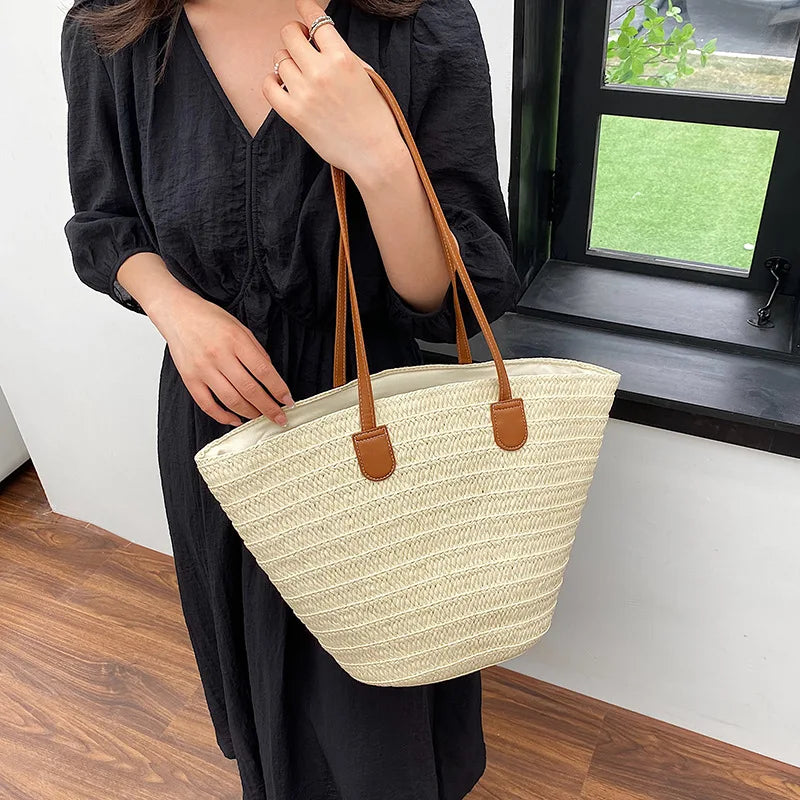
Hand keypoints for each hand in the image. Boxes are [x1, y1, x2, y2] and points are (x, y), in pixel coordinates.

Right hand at [151, 288, 293, 427]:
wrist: (177, 313)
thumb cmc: (210, 318)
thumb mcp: (240, 328)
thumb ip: (256, 351)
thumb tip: (271, 375)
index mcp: (235, 340)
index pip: (263, 371)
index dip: (278, 389)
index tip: (288, 400)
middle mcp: (219, 356)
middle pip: (249, 389)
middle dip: (268, 408)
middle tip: (280, 418)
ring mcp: (203, 369)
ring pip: (231, 400)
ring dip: (250, 413)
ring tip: (261, 417)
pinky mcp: (189, 379)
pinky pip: (207, 405)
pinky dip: (223, 416)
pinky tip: (235, 419)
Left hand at [262, 0, 405, 181]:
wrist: (375, 154)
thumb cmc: (375, 116)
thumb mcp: (365, 74)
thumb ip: (340, 53)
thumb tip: (317, 37)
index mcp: (342, 58)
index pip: (315, 19)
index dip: (305, 9)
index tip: (302, 8)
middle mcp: (321, 72)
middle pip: (289, 34)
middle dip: (294, 35)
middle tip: (301, 45)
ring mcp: (305, 93)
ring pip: (279, 59)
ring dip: (287, 62)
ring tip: (299, 74)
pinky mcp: (293, 115)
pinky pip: (268, 86)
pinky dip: (272, 82)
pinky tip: (284, 87)